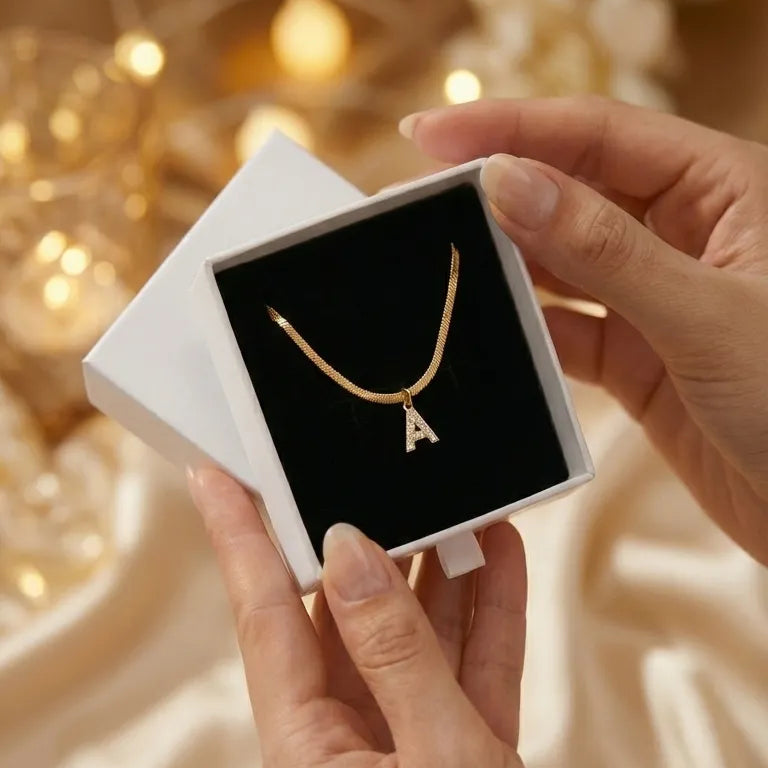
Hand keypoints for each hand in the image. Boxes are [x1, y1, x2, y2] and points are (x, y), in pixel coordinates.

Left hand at [189, 468, 526, 767]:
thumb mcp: (434, 758)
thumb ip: (394, 655)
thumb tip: (350, 553)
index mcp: (308, 747)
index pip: (265, 617)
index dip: (240, 540)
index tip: (216, 475)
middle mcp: (350, 736)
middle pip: (346, 613)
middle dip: (369, 540)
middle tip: (376, 472)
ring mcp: (413, 739)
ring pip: (417, 632)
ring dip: (442, 566)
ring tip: (455, 500)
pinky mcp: (468, 746)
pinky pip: (475, 662)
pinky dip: (490, 608)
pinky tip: (501, 551)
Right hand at [401, 97, 767, 563]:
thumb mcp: (707, 314)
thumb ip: (604, 250)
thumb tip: (507, 184)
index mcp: (723, 190)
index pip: (599, 135)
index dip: (510, 127)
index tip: (430, 137)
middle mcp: (685, 236)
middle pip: (571, 194)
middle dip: (496, 194)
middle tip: (419, 202)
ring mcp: (656, 300)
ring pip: (563, 264)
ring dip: (504, 263)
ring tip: (439, 261)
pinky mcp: (638, 359)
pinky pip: (566, 330)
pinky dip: (526, 331)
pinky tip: (485, 329)